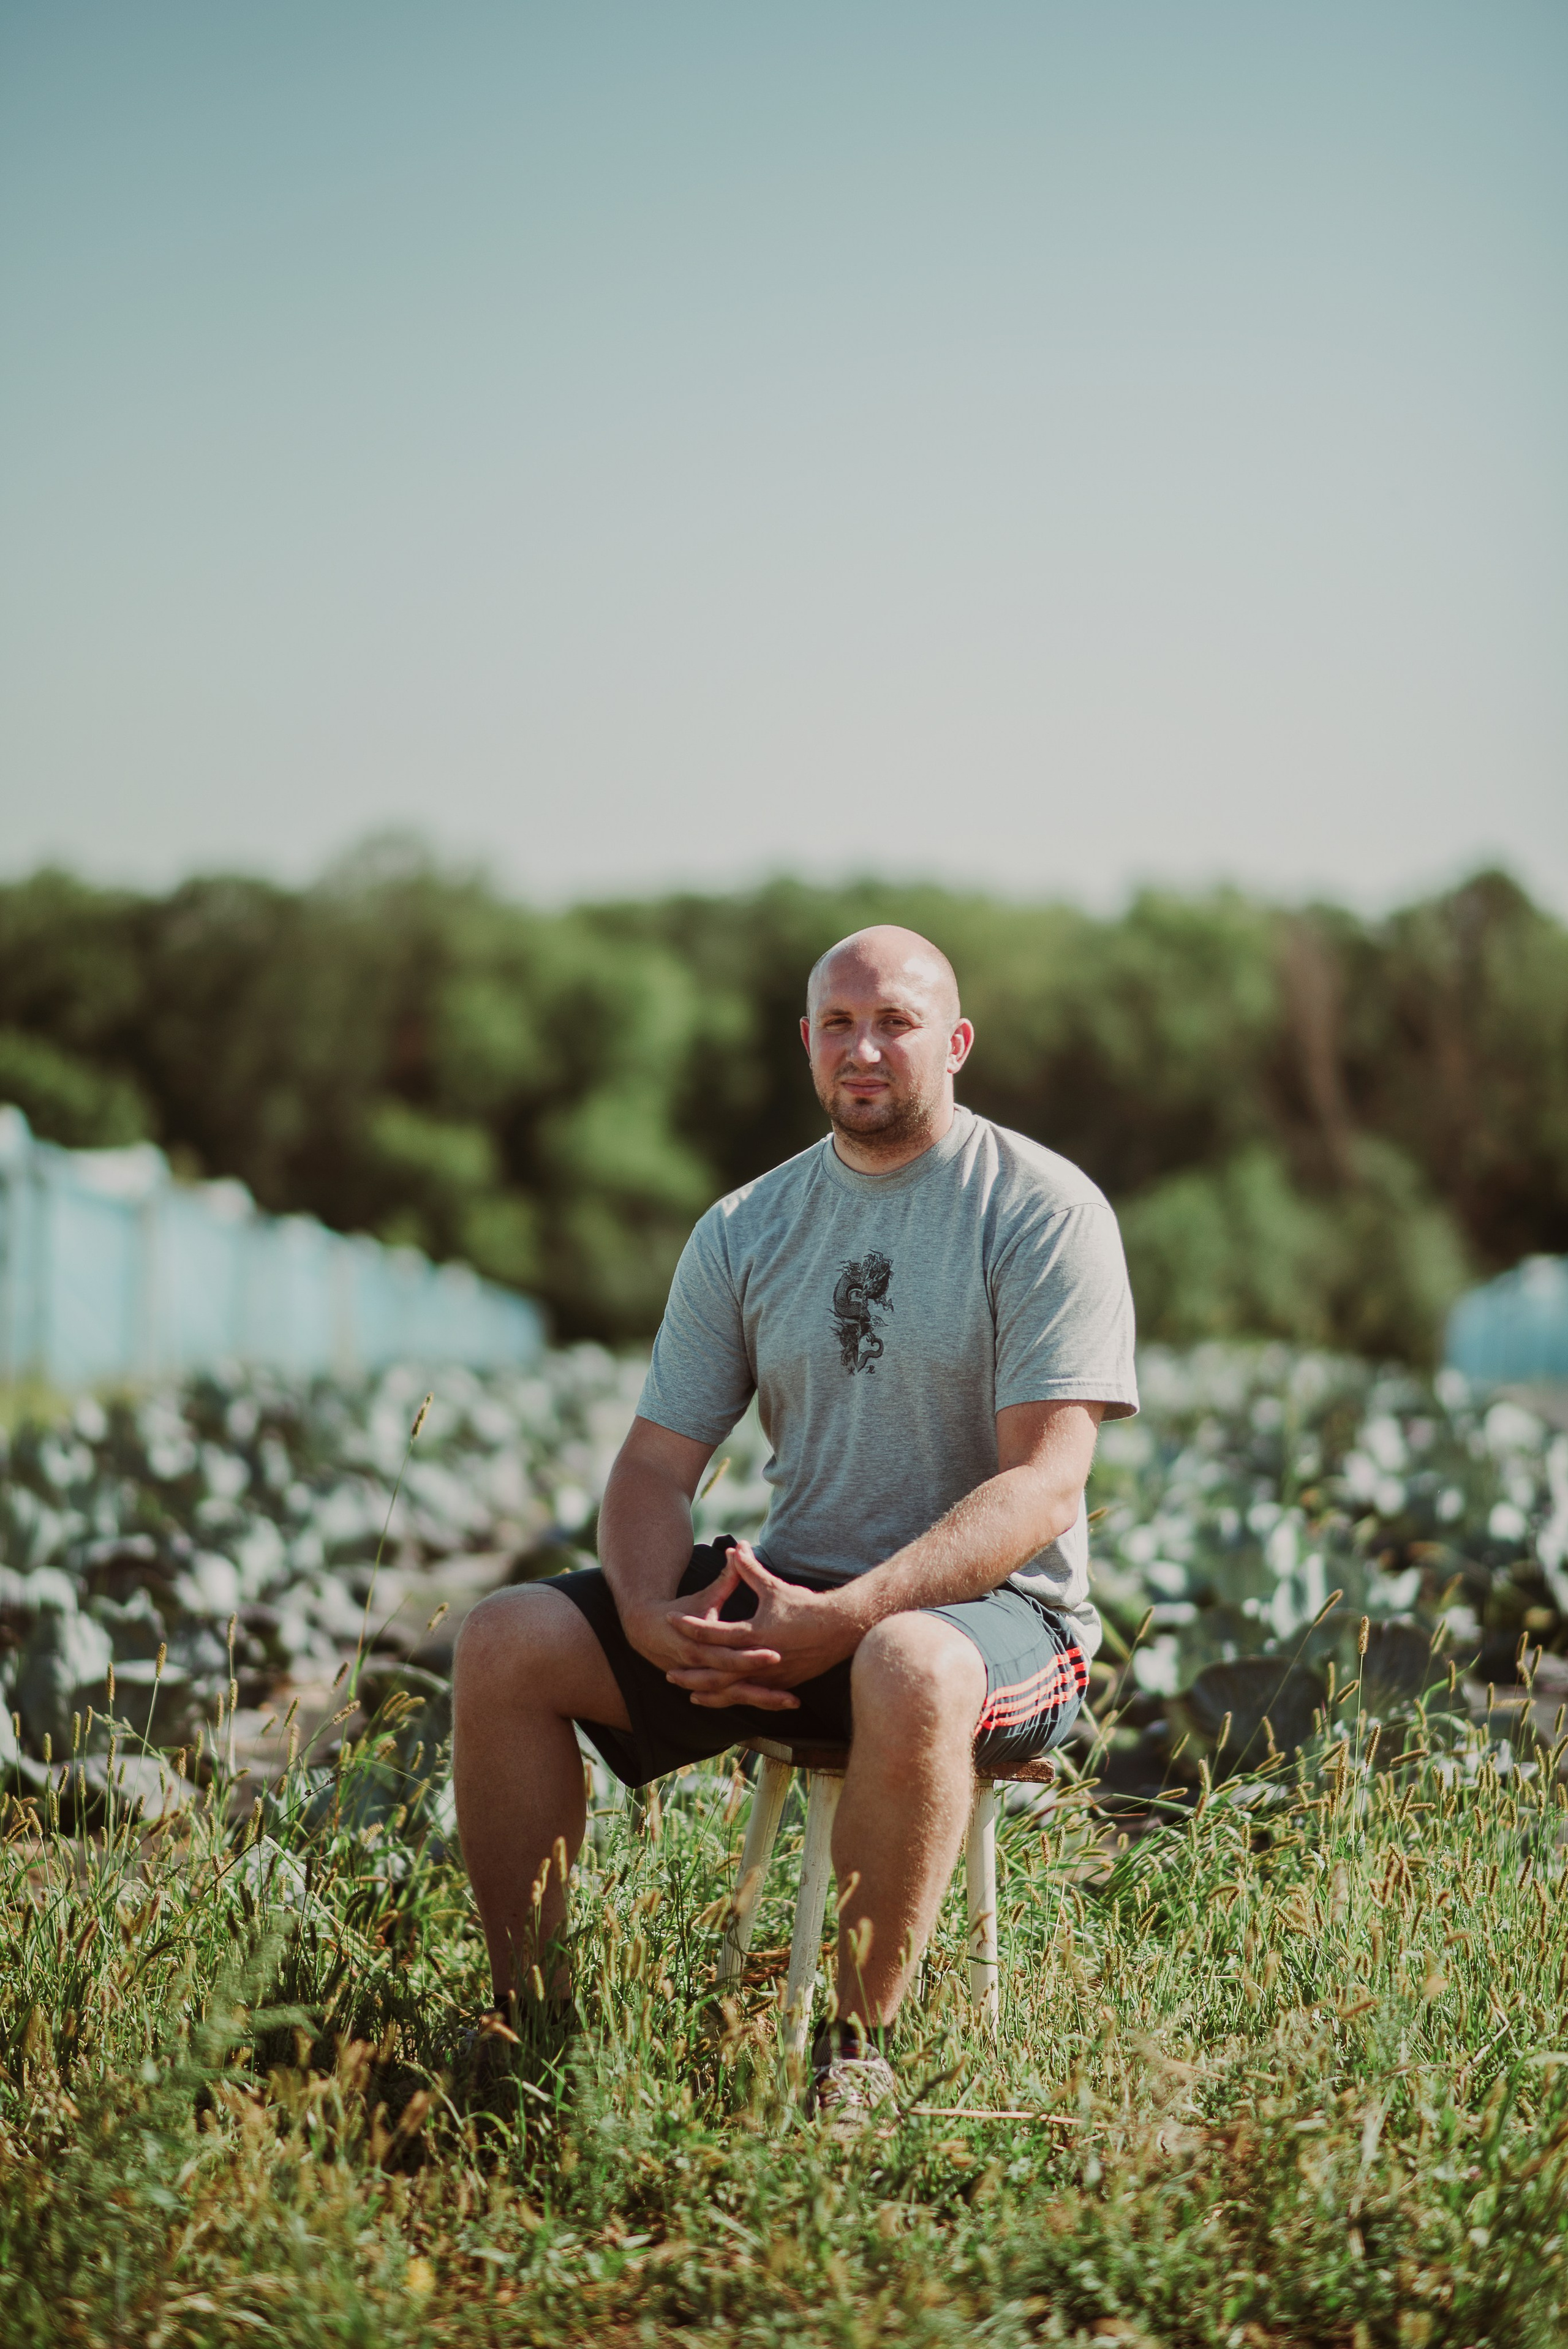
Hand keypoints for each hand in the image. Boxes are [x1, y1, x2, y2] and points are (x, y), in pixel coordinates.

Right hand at [620, 1571, 794, 1709]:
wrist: (647, 1632)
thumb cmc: (681, 1611)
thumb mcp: (705, 1597)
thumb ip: (726, 1578)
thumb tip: (740, 1549)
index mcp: (699, 1648)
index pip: (729, 1656)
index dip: (752, 1657)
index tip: (777, 1653)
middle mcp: (703, 1669)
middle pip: (737, 1683)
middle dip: (764, 1687)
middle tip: (793, 1687)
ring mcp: (707, 1680)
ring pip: (738, 1697)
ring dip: (765, 1700)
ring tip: (794, 1701)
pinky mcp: (713, 1687)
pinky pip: (736, 1699)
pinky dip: (757, 1701)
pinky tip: (782, 1703)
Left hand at [663, 1541, 861, 1709]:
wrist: (840, 1629)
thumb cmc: (805, 1606)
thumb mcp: (774, 1587)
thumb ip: (750, 1571)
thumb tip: (735, 1547)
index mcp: (754, 1633)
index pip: (713, 1631)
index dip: (689, 1625)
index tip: (670, 1620)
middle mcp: (759, 1658)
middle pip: (716, 1670)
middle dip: (691, 1673)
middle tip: (669, 1674)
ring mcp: (770, 1675)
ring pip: (732, 1689)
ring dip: (708, 1692)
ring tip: (688, 1693)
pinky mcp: (781, 1685)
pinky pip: (750, 1696)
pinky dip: (732, 1699)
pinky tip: (722, 1700)